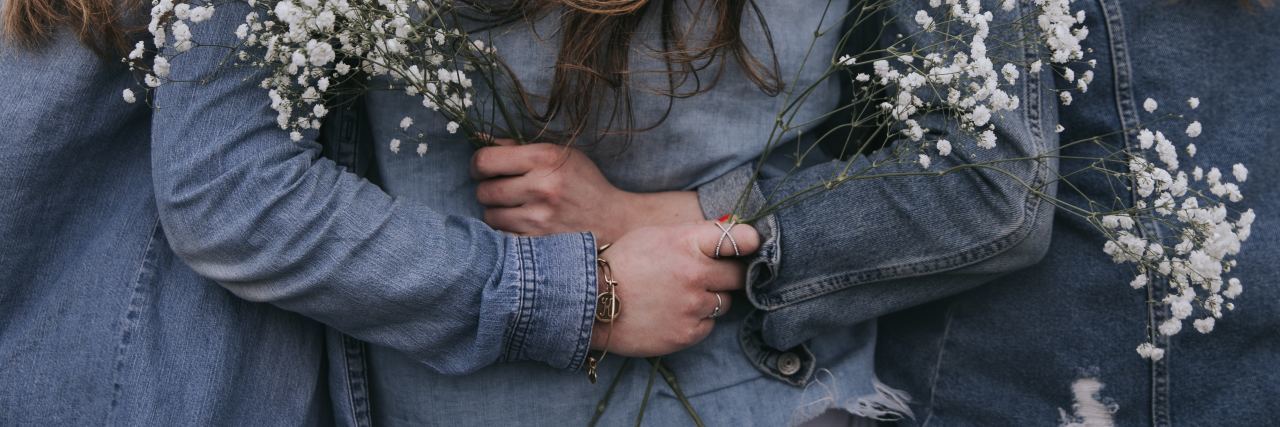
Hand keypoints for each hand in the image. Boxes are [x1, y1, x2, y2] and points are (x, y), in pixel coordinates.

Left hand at [471, 139, 703, 243]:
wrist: (613, 221)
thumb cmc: (584, 184)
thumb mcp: (560, 155)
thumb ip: (519, 147)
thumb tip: (479, 139)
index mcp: (544, 158)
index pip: (485, 160)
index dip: (478, 165)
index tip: (484, 170)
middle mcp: (541, 187)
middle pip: (483, 190)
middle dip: (488, 190)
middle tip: (503, 191)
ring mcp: (539, 218)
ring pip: (490, 215)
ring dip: (497, 212)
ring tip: (515, 209)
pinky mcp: (539, 243)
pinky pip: (502, 236)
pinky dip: (507, 232)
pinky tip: (522, 225)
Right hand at [590, 221, 759, 357]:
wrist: (590, 302)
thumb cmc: (622, 264)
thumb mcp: (654, 235)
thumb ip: (691, 236)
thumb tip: (727, 233)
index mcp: (687, 242)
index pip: (740, 238)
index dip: (750, 242)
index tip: (751, 245)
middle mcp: (695, 273)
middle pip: (738, 275)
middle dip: (728, 274)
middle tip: (709, 276)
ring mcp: (693, 305)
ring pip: (724, 302)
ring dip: (710, 299)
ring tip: (681, 297)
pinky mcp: (687, 333)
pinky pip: (708, 325)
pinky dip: (696, 321)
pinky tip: (672, 314)